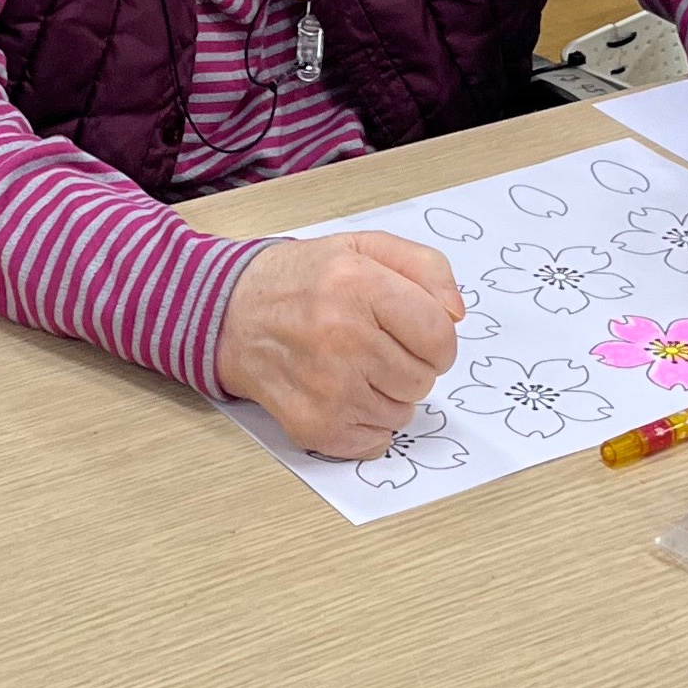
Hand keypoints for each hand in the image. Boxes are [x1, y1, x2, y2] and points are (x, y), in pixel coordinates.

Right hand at [215, 232, 463, 459]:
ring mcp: (327, 388)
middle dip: (408, 364)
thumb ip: (425, 267)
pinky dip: (367, 422)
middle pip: (423, 379)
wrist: (232, 314)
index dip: (436, 338)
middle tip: (373, 344)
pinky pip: (377, 440)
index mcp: (358, 285)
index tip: (416, 332)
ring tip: (352, 365)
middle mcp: (341, 338)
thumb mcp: (363, 247)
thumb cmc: (303, 280)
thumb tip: (456, 315)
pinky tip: (339, 392)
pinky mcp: (314, 426)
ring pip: (402, 412)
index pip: (439, 336)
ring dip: (387, 393)